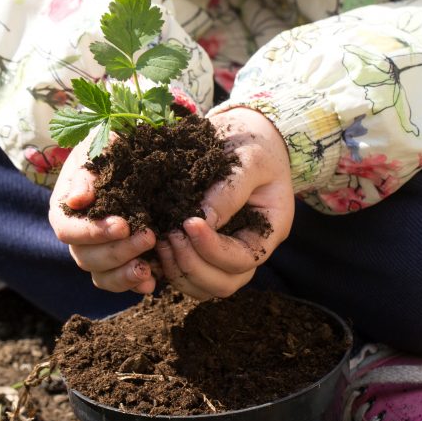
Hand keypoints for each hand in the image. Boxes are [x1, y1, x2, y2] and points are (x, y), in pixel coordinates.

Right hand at [48, 133, 157, 293]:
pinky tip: (152, 281)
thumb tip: (77, 200)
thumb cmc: (111, 148)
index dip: (92, 232)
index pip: (67, 230)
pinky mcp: (121, 262)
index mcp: (66, 209)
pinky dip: (135, 284)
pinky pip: (120, 283)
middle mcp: (79, 237)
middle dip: (117, 251)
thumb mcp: (98, 148)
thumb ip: (87, 172)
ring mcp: (98, 252)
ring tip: (148, 268)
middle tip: (149, 236)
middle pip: (85, 258)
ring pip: (101, 276)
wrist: (134, 156)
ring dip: (124, 275)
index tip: (122, 225)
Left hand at [156, 107, 293, 299]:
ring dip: (178, 271)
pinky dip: (167, 267)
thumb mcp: (250, 159)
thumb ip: (230, 189)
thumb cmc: (254, 143)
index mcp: (268, 230)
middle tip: (169, 236)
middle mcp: (248, 249)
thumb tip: (202, 220)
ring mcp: (225, 252)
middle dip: (193, 266)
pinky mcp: (203, 248)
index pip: (243, 259)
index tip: (188, 223)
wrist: (243, 134)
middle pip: (224, 284)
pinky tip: (152, 244)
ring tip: (160, 241)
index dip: (213, 249)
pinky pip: (186, 274)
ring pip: (203, 287)